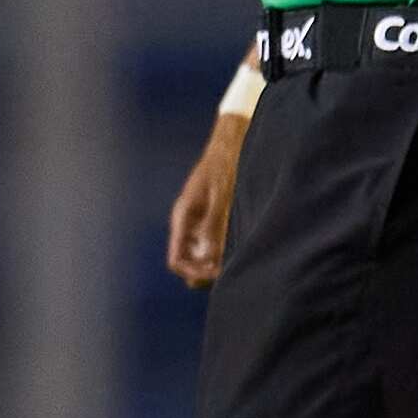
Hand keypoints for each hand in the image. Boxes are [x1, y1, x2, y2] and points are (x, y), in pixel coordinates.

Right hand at [168, 113, 248, 286]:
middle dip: (204, 272)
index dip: (193, 273)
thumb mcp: (222, 197)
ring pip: (200, 255)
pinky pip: (210, 244)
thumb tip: (210, 259)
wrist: (231, 143)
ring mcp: (198, 220)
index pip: (177, 260)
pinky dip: (221, 252)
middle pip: (188, 262)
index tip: (216, 274)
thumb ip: (214, 227)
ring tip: (237, 263)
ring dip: (214, 264)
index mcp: (183, 218)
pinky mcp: (211, 217)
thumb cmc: (226, 166)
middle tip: (230, 272)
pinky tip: (239, 249)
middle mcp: (187, 223)